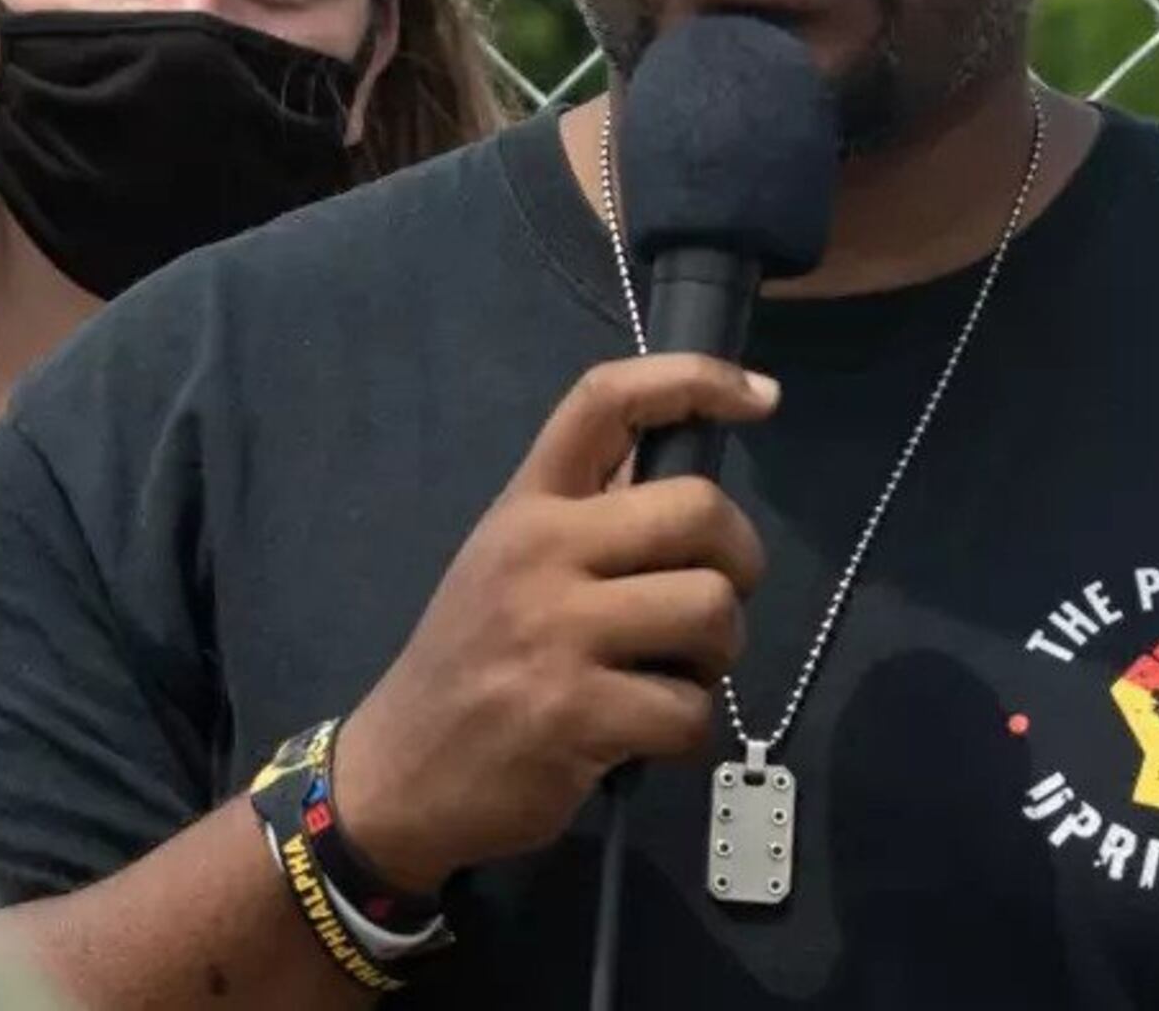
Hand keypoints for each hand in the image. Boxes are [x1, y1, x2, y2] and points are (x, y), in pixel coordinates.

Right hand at [326, 353, 778, 886]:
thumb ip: (589, 520)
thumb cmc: (472, 666)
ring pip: (710, 608)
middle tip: (710, 606)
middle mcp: (539, 550)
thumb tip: (693, 492)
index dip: (696, 378)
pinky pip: (690, 710)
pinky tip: (643, 738)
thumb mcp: (509, 564)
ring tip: (671, 676)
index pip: (607, 400)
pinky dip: (686, 732)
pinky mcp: (574, 714)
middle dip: (738, 561)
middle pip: (699, 509)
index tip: (761, 395)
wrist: (397, 779)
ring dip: (716, 655)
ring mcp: (555, 631)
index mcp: (527, 506)